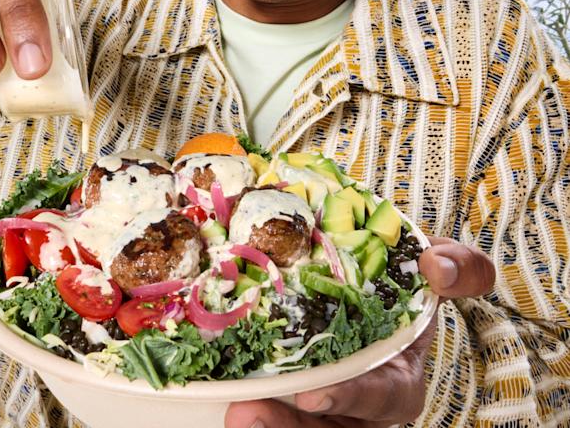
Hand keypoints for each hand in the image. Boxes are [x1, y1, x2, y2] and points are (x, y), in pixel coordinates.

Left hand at [225, 236, 495, 427]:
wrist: (371, 279)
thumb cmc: (403, 281)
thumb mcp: (436, 267)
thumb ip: (459, 267)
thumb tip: (439, 269)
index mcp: (398, 377)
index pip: (382, 397)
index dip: (349, 397)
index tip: (312, 393)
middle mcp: (362, 402)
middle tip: (245, 414)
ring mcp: (328, 408)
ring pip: (298, 427)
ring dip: (264, 424)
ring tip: (232, 412)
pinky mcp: (294, 399)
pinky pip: (276, 412)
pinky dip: (253, 408)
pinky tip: (220, 394)